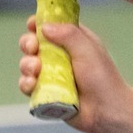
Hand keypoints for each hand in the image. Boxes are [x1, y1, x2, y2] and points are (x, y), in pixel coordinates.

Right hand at [17, 15, 132, 132]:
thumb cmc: (102, 77)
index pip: (49, 26)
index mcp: (71, 40)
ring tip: (36, 70)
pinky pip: (27, 85)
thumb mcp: (88, 49)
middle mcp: (58, 56)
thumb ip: (68, 34)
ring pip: (26, 64)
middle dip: (27, 43)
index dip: (38, 23)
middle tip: (33, 48)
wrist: (106, 109)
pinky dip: (26, 83)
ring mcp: (50, 74)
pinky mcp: (45, 92)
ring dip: (26, 64)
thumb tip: (44, 26)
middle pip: (32, 43)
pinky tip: (32, 84)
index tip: (33, 25)